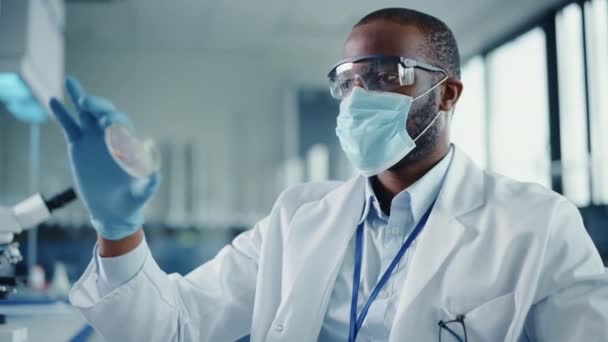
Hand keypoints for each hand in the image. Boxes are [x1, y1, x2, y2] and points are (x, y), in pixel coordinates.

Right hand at [49, 77, 158, 239]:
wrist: (113, 211)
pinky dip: (62, 114)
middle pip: (105, 113)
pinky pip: (69, 126)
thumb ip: (149, 181)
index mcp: (128, 144)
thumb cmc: (132, 200)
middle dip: (98, 106)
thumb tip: (155, 168)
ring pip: (86, 114)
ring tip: (71, 82)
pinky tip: (53, 101)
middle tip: (87, 102)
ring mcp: (94, 139)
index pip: (123, 126)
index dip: (115, 121)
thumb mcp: (142, 192)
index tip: (107, 122)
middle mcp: (112, 137)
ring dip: (80, 98)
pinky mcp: (78, 146)